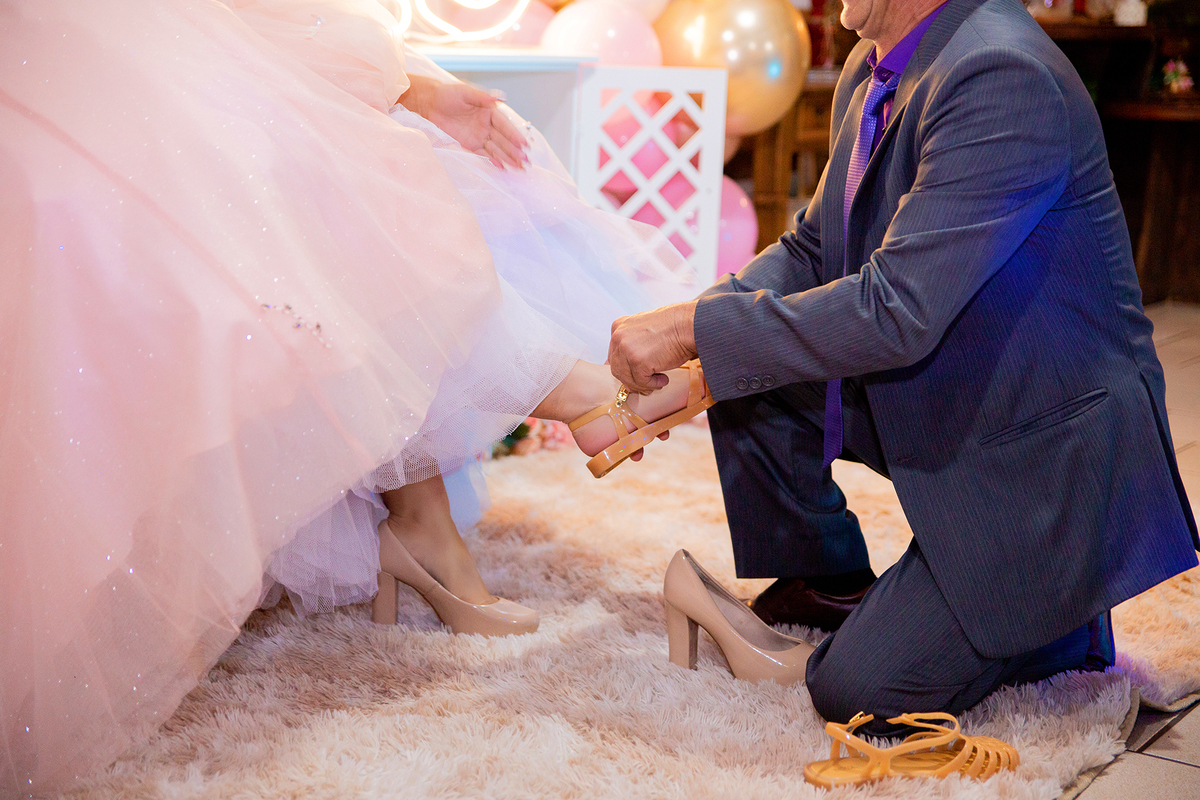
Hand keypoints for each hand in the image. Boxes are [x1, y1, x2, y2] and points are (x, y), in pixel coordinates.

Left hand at [403, 77, 528, 169]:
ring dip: (508, 158)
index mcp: (489, 112)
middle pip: (503, 140)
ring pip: (496, 149)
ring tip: (519, 168)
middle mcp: (487, 125)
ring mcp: (479, 136)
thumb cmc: (447, 94)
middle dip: (515, 151)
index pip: (505, 126)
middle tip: (525, 161)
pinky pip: (483, 155)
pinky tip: (502, 168)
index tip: (524, 145)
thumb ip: (482, 97)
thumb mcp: (465, 92)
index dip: (514, 135)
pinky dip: (493, 161)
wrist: (429, 104)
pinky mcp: (470, 145)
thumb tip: (500, 98)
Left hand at [608, 301, 697, 393]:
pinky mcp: (637, 361)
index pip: (614, 356)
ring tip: (659, 381)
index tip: (637, 376)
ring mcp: (626, 349)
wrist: (688, 325)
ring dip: (643, 384)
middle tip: (647, 385)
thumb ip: (632, 343)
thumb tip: (626, 368)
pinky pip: (641, 382)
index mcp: (618, 327)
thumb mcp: (644, 330)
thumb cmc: (672, 327)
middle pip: (617, 369)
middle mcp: (618, 337)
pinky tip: (664, 379)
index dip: (626, 369)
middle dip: (632, 380)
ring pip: (627, 378)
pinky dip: (653, 385)